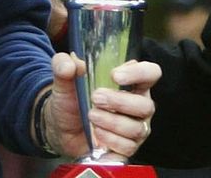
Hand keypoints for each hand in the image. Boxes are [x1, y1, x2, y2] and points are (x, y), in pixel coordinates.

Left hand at [41, 52, 160, 160]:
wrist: (59, 129)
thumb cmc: (70, 101)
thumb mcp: (63, 80)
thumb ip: (63, 65)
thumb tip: (71, 64)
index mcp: (131, 83)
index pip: (151, 73)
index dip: (139, 73)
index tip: (115, 75)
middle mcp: (138, 105)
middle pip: (146, 105)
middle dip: (119, 102)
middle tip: (95, 98)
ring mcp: (135, 128)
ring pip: (136, 128)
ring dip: (111, 121)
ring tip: (91, 116)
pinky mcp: (127, 147)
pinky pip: (128, 147)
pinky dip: (110, 139)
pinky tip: (96, 132)